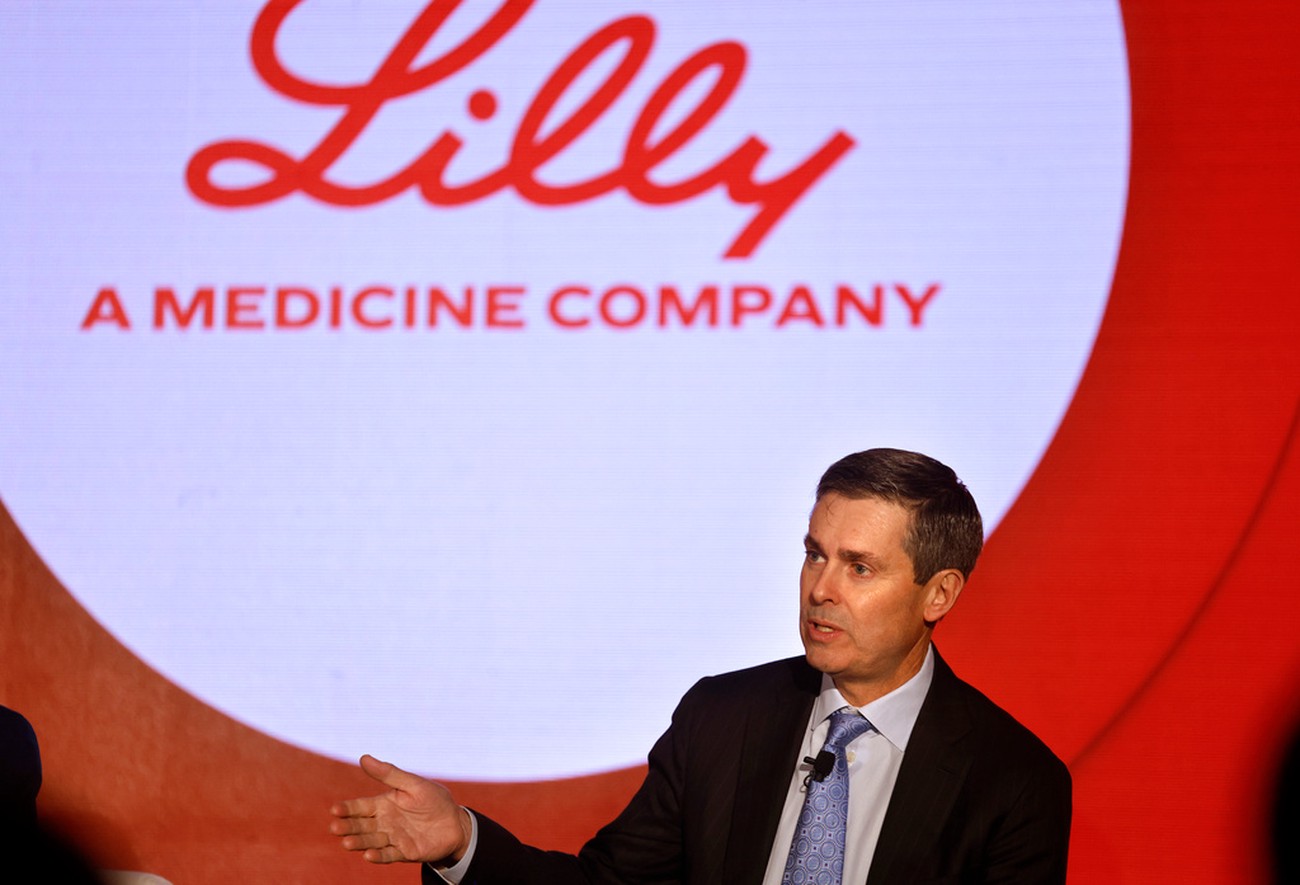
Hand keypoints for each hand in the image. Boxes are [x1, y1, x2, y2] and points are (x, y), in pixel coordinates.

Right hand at [329, 755, 471, 865]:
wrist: (455, 822)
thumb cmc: (433, 799)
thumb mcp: (413, 784)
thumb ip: (389, 774)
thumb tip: (363, 757)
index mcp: (383, 804)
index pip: (360, 807)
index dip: (347, 808)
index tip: (335, 809)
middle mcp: (384, 822)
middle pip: (361, 825)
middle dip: (348, 826)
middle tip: (335, 827)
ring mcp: (393, 838)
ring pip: (371, 841)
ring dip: (359, 842)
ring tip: (347, 843)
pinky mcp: (404, 852)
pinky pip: (389, 855)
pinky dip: (378, 856)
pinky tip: (368, 855)